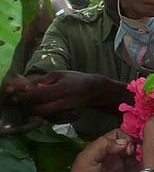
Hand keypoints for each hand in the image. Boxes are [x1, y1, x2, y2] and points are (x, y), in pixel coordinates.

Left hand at [5, 71, 119, 122]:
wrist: (94, 89)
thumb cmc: (75, 79)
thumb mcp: (59, 74)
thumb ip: (42, 80)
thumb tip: (27, 88)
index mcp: (63, 88)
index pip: (39, 95)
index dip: (26, 97)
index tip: (19, 96)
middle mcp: (67, 102)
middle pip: (40, 110)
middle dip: (30, 107)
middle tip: (27, 102)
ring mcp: (70, 112)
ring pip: (46, 117)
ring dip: (39, 112)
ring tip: (40, 104)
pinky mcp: (72, 118)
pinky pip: (54, 120)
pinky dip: (48, 115)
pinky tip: (51, 108)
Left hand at [71, 129, 137, 171]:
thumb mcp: (87, 158)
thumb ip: (103, 145)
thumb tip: (123, 141)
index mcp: (101, 149)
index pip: (118, 134)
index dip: (126, 136)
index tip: (131, 143)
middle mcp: (112, 156)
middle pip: (129, 144)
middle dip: (136, 145)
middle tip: (140, 151)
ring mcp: (119, 167)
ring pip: (134, 156)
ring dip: (141, 155)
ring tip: (144, 157)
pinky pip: (136, 167)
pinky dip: (142, 164)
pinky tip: (143, 164)